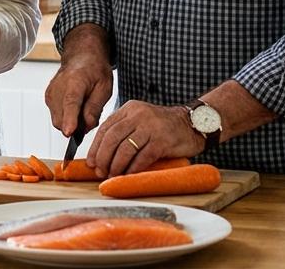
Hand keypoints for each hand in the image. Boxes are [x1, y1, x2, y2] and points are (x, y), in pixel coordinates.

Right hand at [44, 48, 113, 137]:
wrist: (82, 58)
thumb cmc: (95, 70)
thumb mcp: (104, 87)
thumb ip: (95, 108)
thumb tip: (86, 127)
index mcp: (75, 81)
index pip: (71, 103)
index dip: (70, 119)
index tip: (69, 132)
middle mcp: (58, 87)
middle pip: (62, 118)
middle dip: (76, 125)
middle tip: (90, 114)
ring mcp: (51, 93)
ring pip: (59, 121)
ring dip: (72, 122)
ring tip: (83, 107)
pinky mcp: (48, 98)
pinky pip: (57, 117)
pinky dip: (67, 117)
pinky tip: (76, 106)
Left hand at [86, 100, 205, 177]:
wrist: (193, 124)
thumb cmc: (163, 128)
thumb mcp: (140, 121)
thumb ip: (123, 131)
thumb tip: (101, 156)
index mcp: (129, 109)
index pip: (105, 128)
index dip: (95, 148)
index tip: (91, 163)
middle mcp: (139, 115)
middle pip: (112, 138)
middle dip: (103, 158)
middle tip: (100, 172)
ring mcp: (151, 126)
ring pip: (125, 149)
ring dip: (117, 166)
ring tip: (113, 176)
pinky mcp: (162, 140)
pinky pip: (142, 157)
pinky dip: (133, 169)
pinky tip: (129, 176)